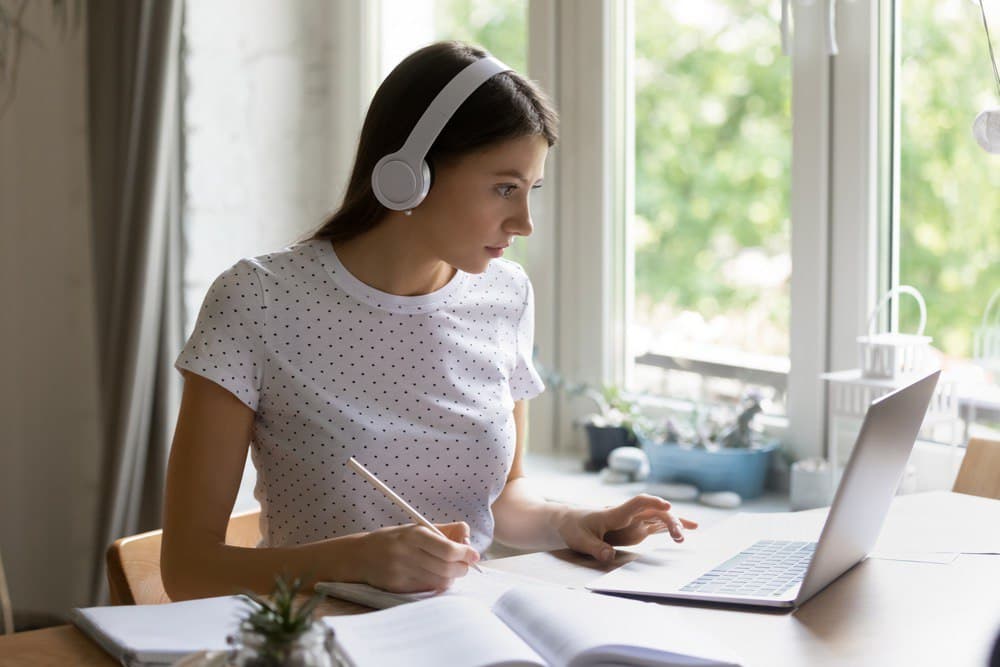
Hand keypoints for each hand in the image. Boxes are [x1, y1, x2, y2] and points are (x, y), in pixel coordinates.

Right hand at [356, 521, 480, 592]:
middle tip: (464, 565)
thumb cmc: (394, 540)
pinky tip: (435, 578)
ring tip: (450, 571)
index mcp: (414, 534)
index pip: (448, 549)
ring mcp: (402, 572)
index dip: (466, 553)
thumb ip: (444, 531)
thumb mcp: (416, 528)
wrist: (360, 556)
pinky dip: (437, 585)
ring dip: (452, 578)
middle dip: (462, 568)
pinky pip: (428, 590)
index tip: (474, 555)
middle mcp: (407, 553)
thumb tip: (468, 540)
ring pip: (440, 581)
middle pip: (447, 568)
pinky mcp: (398, 587)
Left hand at [556, 494, 697, 562]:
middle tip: (679, 536)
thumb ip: (595, 548)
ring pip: (660, 517)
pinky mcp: (637, 528)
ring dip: (674, 523)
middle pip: (654, 511)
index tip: (667, 505)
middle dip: (669, 520)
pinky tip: (690, 529)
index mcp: (614, 513)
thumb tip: (608, 556)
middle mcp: (628, 514)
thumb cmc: (574, 528)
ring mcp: (634, 521)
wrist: (570, 521)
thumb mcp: (580, 540)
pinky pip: (658, 525)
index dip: (653, 502)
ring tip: (691, 532)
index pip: (637, 503)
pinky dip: (673, 526)